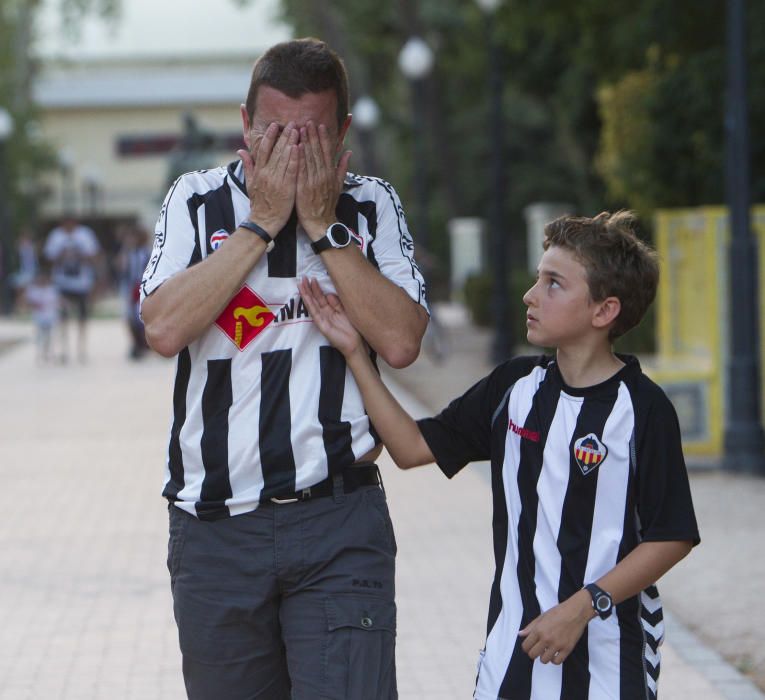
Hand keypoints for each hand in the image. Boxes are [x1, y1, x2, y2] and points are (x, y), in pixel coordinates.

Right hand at [237, 122, 298, 234]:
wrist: (264, 222)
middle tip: (292, 123)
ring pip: (284, 157)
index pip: (264, 149)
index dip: (269, 136)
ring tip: (298, 130)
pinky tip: (299, 148)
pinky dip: (295, 158)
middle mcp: (267, 173)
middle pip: (276, 150)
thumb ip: (247, 165)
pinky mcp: (286, 188)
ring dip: (292, 142)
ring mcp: (277, 180)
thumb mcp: (249, 183)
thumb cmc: (259, 203)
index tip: (275, 125)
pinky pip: (291, 170)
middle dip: (285, 135)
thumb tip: (240, 151)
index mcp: (259, 171)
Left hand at [296, 121, 351, 238]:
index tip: (319, 125)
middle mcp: (323, 175)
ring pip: (309, 158)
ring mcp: (313, 181)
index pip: (327, 151)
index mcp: (331, 173)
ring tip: (300, 129)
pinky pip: (300, 170)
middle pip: (317, 152)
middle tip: (308, 121)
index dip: (323, 138)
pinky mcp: (303, 188)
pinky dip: (298, 158)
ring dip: (304, 143)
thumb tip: (348, 152)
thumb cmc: (328, 204)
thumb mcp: (339, 185)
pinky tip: (294, 147)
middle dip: (312, 136)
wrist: (321, 223)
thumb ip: (342, 167)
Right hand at [299, 277, 363, 356]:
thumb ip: (337, 303)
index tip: (312, 278)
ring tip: (301, 284)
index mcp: (331, 310)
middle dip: (309, 288)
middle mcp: (325, 313)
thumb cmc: (352, 328)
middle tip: (303, 277)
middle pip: (315, 299)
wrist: (355, 343)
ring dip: (306, 294)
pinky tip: (306, 297)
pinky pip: (314, 313)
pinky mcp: (321, 325)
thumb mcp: (345, 311)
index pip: (321, 297)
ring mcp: (322, 319)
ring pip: (312, 304)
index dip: (316, 288)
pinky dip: (309, 304)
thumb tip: (329, 294)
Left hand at [518, 593, 592, 663]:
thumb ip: (530, 627)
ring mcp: (557, 645)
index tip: (529, 646)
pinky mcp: (567, 649)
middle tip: (537, 649)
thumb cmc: (559, 612)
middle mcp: (546, 639)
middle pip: (533, 655)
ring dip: (544, 657)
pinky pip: (557, 662)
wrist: (576, 611)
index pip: (526, 646)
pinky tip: (555, 654)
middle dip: (533, 653)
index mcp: (538, 630)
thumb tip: (520, 634)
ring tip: (547, 651)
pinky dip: (554, 660)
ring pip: (544, 660)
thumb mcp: (542, 616)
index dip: (526, 647)